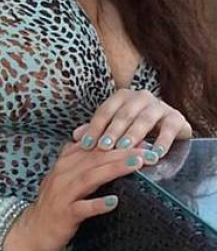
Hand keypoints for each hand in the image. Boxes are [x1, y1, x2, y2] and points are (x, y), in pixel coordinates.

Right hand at [4, 141, 149, 250]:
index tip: (143, 138)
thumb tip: (105, 146)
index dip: (118, 140)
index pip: (95, 146)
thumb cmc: (53, 204)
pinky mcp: (64, 214)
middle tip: (148, 150)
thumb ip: (81, 161)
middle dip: (123, 152)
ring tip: (136, 164)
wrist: (31, 231)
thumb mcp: (65, 177)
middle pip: (96, 158)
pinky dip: (97, 204)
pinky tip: (115, 202)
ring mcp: (63, 193)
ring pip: (90, 177)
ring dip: (114, 169)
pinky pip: (82, 208)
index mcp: (66, 162)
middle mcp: (64, 173)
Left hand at [72, 88, 191, 157]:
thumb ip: (98, 130)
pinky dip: (162, 142)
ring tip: (125, 148)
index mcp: (122, 97)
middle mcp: (141, 97)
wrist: (170, 127)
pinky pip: (169, 129)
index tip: (85, 144)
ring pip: (145, 119)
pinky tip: (155, 154)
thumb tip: (75, 137)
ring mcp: (159, 106)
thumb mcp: (116, 127)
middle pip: (124, 114)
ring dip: (134, 134)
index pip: (105, 111)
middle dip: (113, 131)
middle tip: (104, 146)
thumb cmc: (136, 127)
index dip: (94, 127)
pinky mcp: (176, 118)